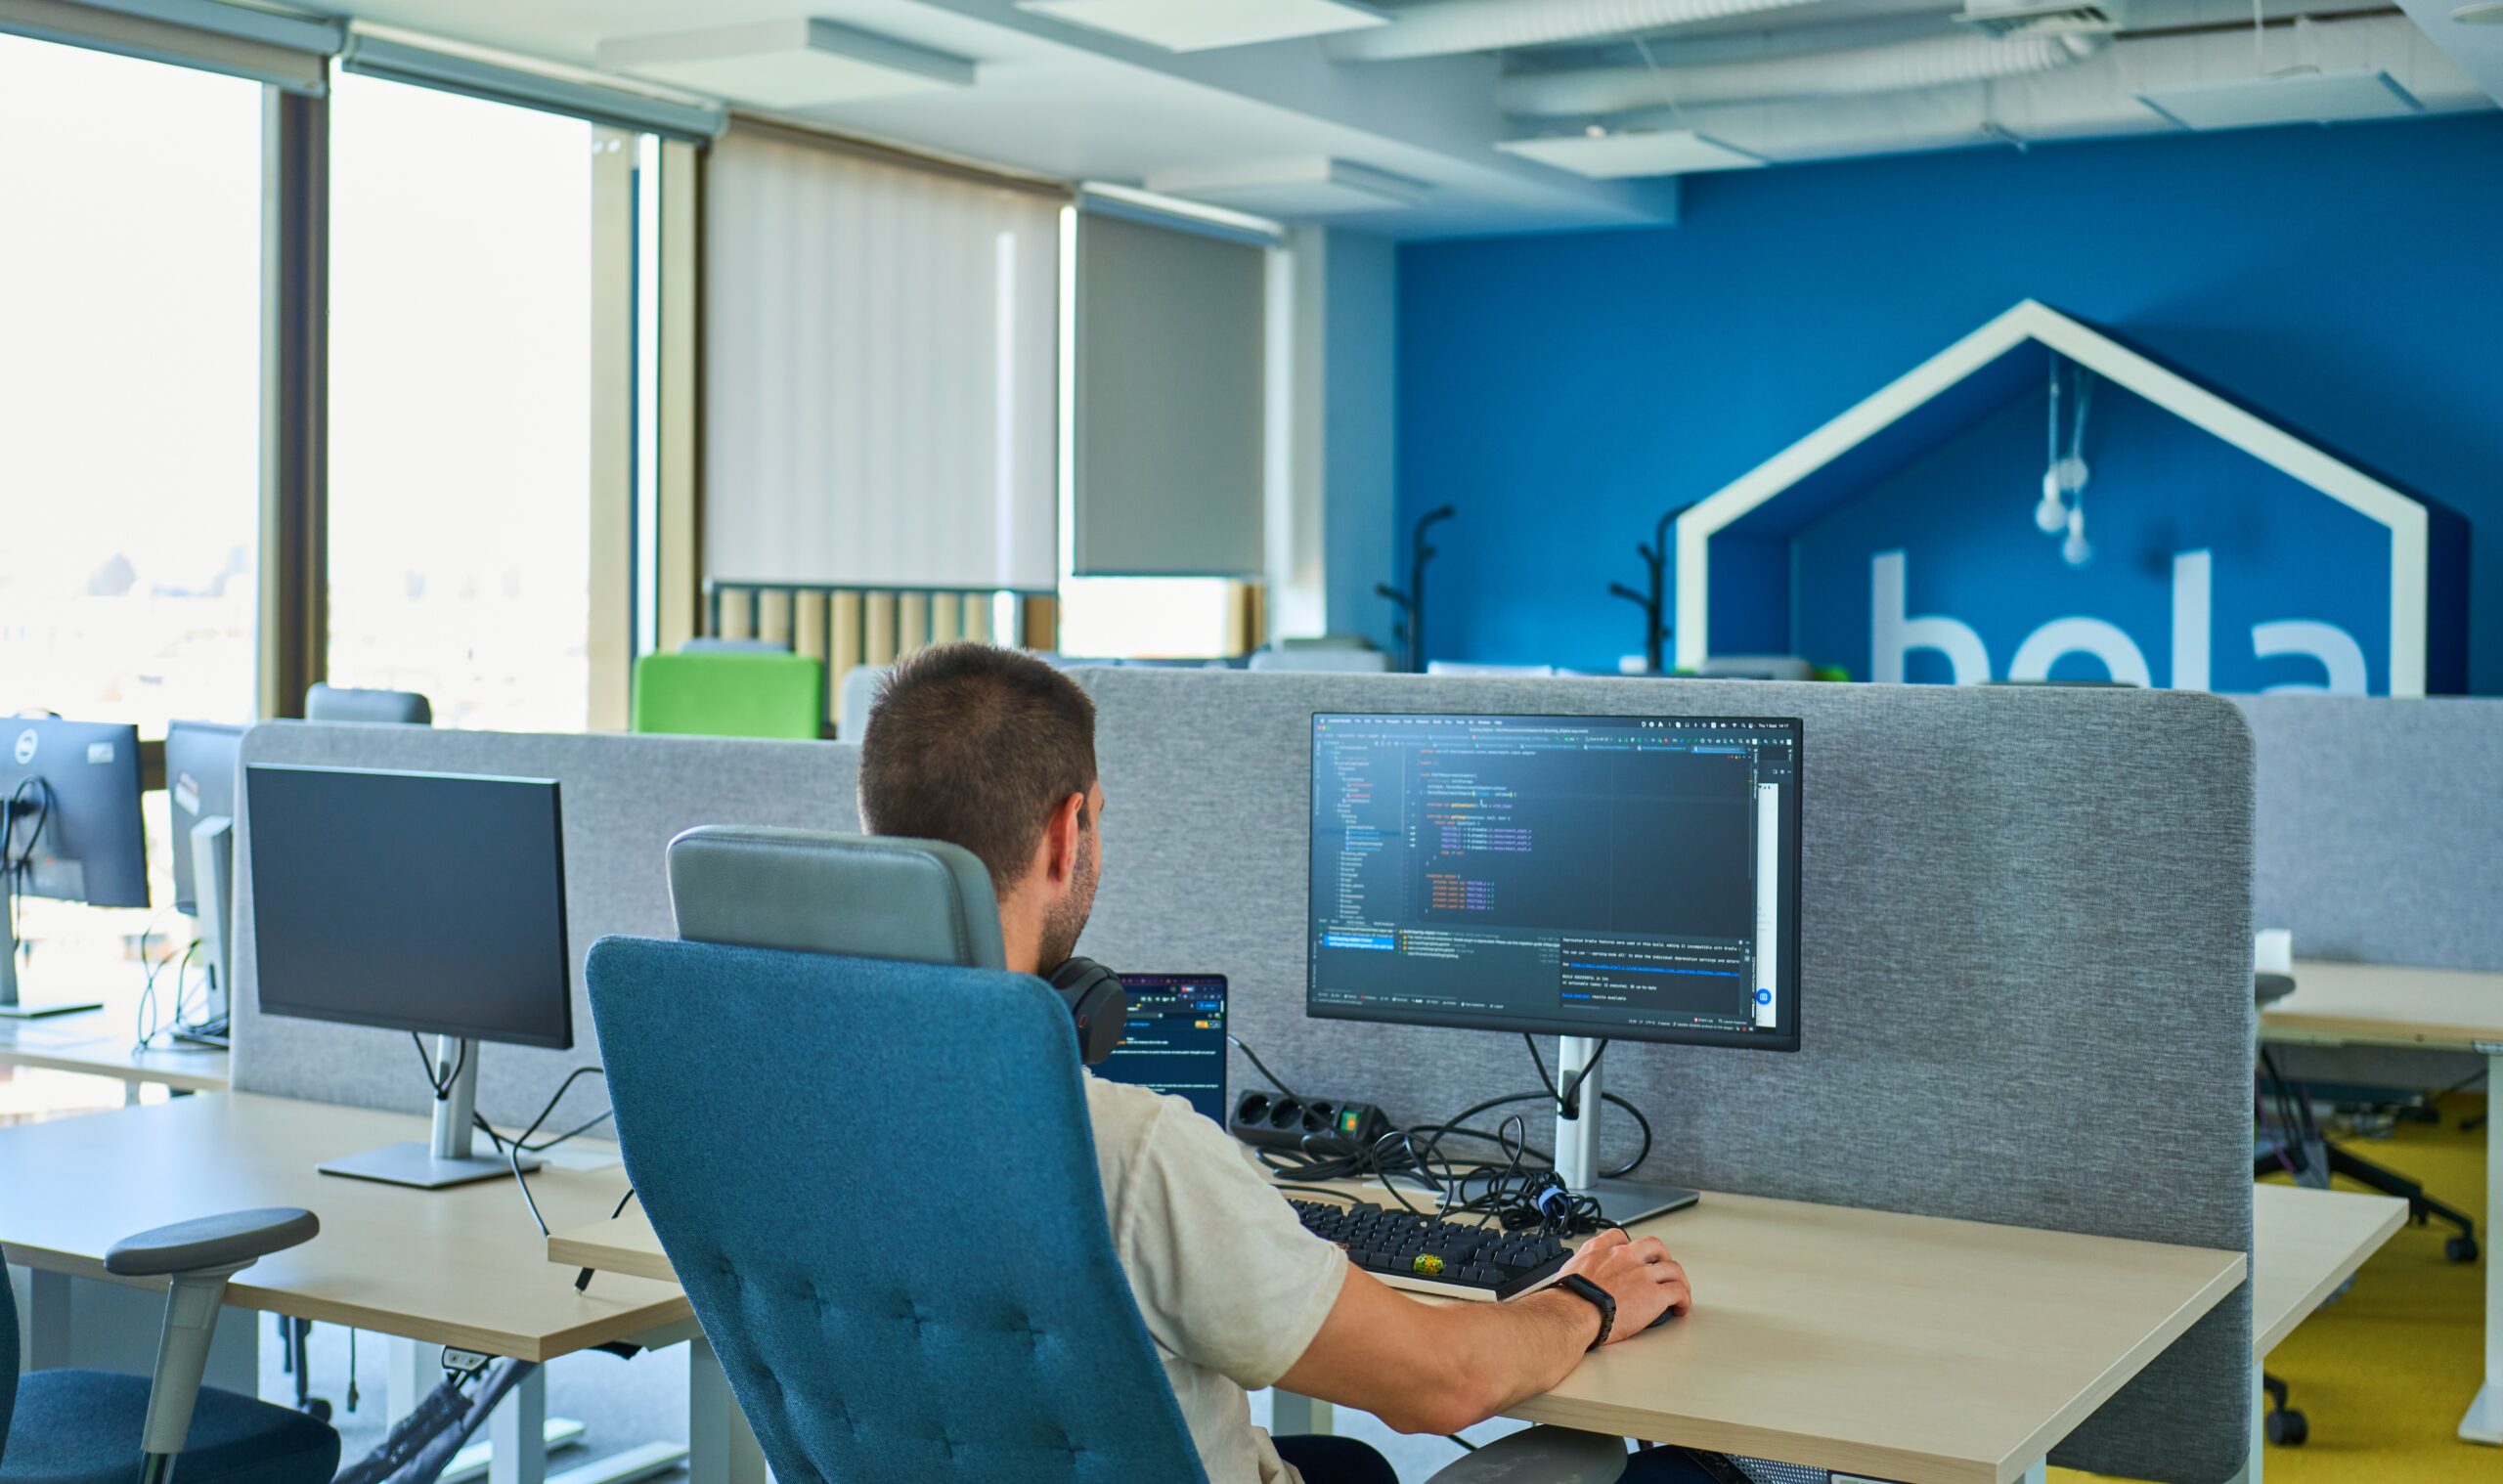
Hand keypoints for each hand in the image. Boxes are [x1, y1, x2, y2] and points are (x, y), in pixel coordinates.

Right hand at [1558, 1228, 1689, 1339]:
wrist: (1574, 1312)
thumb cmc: (1568, 1299)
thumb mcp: (1568, 1272)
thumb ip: (1579, 1271)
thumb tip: (1576, 1281)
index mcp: (1600, 1250)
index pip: (1620, 1238)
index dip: (1630, 1247)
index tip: (1632, 1257)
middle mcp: (1624, 1256)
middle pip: (1654, 1246)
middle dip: (1661, 1257)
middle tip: (1662, 1270)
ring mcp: (1642, 1273)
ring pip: (1672, 1268)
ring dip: (1678, 1279)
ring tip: (1679, 1290)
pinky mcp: (1654, 1294)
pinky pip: (1678, 1291)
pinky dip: (1684, 1299)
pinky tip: (1681, 1307)